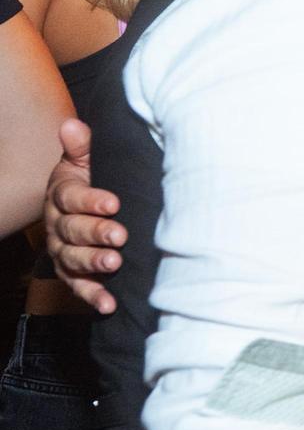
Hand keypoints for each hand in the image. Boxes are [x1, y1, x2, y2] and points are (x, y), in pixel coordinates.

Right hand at [44, 119, 124, 313]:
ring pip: (72, 259)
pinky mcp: (73, 272)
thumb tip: (72, 125)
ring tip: (114, 263)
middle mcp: (57, 225)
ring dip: (92, 263)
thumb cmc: (92, 179)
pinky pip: (78, 285)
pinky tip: (108, 304)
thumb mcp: (85, 160)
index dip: (91, 201)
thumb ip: (81, 146)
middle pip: (71, 231)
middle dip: (94, 233)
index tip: (114, 202)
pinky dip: (92, 296)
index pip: (71, 198)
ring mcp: (63, 250)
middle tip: (119, 237)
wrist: (86, 205)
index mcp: (61, 195)